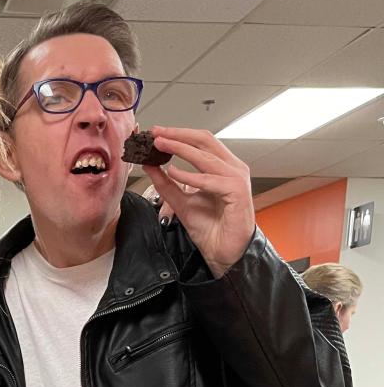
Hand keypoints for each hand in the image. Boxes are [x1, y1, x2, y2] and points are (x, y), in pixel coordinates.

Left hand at [143, 128, 254, 276]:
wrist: (224, 253)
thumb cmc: (210, 229)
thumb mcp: (181, 202)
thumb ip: (166, 183)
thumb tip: (149, 165)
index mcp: (222, 167)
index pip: (200, 141)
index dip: (178, 134)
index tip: (155, 133)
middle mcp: (232, 168)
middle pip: (205, 140)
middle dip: (178, 135)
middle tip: (155, 133)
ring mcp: (236, 179)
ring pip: (206, 156)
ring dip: (180, 149)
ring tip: (159, 146)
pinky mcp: (237, 192)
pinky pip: (210, 180)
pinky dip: (189, 176)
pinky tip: (173, 172)